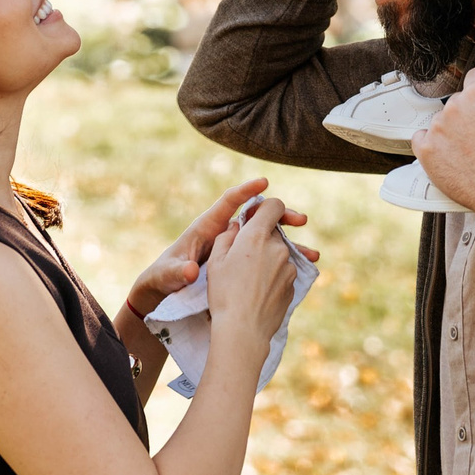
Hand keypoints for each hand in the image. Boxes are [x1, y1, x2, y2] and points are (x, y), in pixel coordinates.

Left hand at [125, 178, 310, 324]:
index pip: (228, 203)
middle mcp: (224, 234)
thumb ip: (177, 272)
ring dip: (289, 243)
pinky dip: (284, 262)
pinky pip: (266, 258)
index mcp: (206, 228)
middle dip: (279, 216)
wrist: (164, 293)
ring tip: (312, 253)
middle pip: (256, 218)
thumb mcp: (167, 276)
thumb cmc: (163, 279)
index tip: (264, 182)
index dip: (245, 191)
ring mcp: (235, 249)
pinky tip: (302, 271)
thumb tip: (190, 271)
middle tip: (301, 219)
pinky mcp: (240, 264)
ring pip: (266, 239)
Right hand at [203, 197, 303, 349]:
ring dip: (267, 259)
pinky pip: (283, 272)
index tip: (256, 218)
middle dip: (261, 239)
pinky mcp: (293, 284)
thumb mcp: (216, 260)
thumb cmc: (224, 293)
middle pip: (274, 233)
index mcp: (258, 236)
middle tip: (243, 257)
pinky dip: (273, 276)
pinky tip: (258, 291)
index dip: (266, 208)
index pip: (275, 206)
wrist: (244, 329)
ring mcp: (289, 267)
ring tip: (249, 279)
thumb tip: (238, 226)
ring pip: (279, 254)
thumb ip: (228, 236)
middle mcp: (278, 247)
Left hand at [412, 40, 474, 216]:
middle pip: (460, 99)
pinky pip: (423, 138)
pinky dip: (434, 145)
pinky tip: (452, 154)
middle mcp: (454, 106)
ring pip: (443, 118)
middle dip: (471, 112)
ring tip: (473, 147)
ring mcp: (437, 129)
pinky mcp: (426, 151)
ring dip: (454, 128)